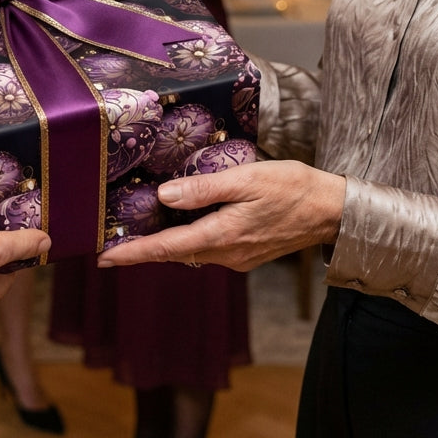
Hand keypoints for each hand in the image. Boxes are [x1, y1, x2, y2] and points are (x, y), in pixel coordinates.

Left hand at [96, 159, 345, 270]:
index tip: (104, 258)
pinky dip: (187, 239)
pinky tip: (179, 224)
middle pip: (173, 252)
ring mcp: (237, 256)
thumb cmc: (292, 188)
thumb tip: (164, 196)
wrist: (333, 210)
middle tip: (110, 245)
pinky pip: (207, 248)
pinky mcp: (246, 252)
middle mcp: (226, 254)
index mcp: (222, 236)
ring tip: (137, 234)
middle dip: (142, 250)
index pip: (166, 247)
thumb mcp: (246, 179)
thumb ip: (204, 189)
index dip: (132, 253)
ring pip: (190, 251)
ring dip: (163, 245)